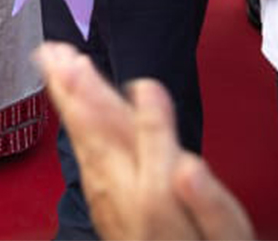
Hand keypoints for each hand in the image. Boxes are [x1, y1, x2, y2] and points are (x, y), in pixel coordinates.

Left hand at [35, 42, 253, 240]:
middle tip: (59, 54)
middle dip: (78, 89)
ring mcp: (106, 193)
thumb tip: (188, 168)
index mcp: (157, 197)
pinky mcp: (101, 196)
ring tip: (52, 61)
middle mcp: (123, 192)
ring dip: (66, 96)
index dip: (146, 110)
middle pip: (98, 131)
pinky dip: (71, 120)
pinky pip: (82, 150)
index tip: (143, 85)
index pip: (148, 143)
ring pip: (82, 135)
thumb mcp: (224, 234)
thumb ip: (207, 202)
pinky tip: (66, 101)